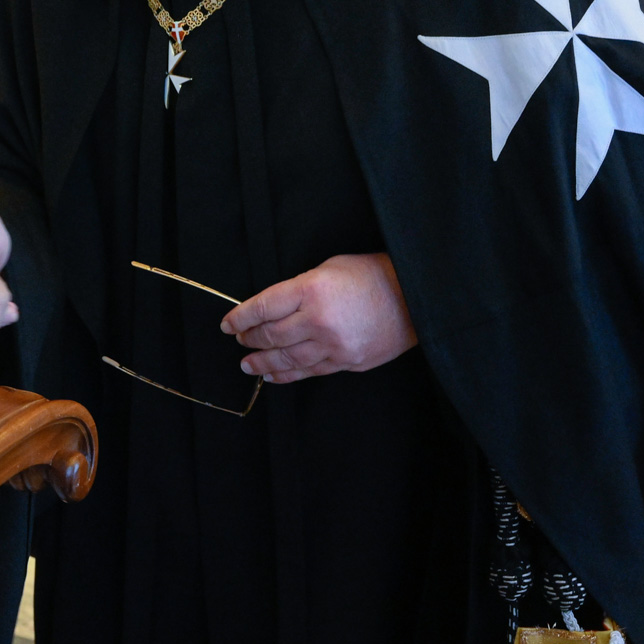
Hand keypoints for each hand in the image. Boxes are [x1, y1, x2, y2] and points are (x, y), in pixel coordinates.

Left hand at [221, 253, 415, 383]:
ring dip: (263, 363)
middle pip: (272, 335)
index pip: (263, 307)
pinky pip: (311, 372)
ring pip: (288, 359)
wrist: (416, 298)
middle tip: (239, 340)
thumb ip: (298, 289)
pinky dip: (288, 375)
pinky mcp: (348, 362)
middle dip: (250, 339)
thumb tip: (273, 309)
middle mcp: (319, 320)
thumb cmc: (371, 275)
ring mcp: (334, 345)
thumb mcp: (328, 268)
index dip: (240, 317)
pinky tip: (273, 375)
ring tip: (247, 365)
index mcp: (311, 290)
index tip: (227, 323)